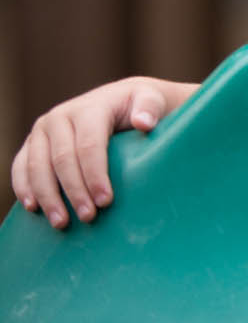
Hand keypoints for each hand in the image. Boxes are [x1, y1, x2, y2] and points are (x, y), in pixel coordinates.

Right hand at [12, 77, 183, 227]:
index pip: (89, 145)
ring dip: (47, 196)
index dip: (95, 174)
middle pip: (62, 159)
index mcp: (88, 108)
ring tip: (61, 223)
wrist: (119, 99)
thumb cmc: (139, 106)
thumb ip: (150, 108)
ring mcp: (42, 131)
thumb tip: (144, 123)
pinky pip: (21, 167)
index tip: (106, 201)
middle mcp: (60, 117)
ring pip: (37, 166)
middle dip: (74, 191)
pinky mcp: (33, 144)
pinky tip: (33, 208)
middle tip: (88, 217)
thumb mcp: (151, 100)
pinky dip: (24, 187)